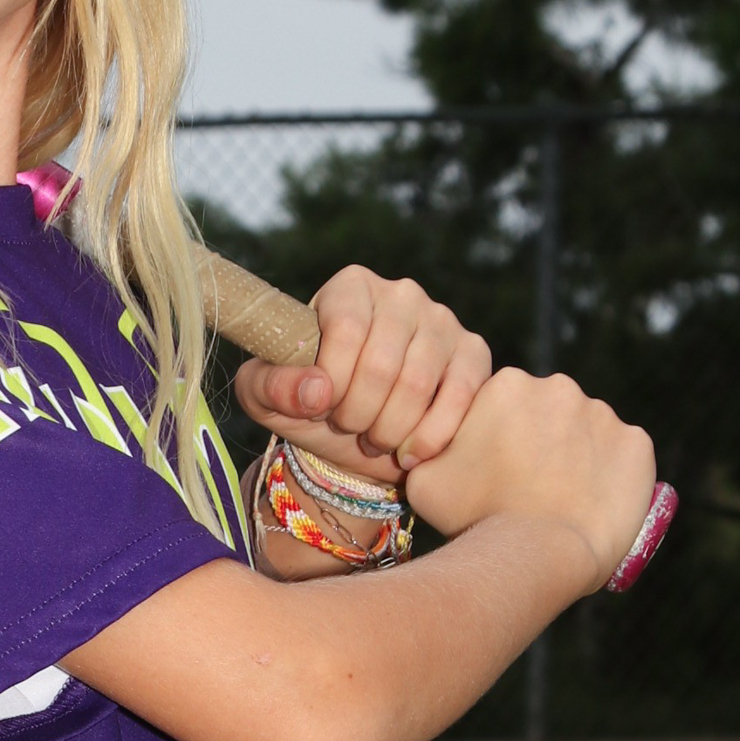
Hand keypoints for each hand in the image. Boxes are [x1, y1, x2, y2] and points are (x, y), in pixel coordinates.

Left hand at [232, 267, 490, 485]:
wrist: (357, 437)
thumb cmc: (309, 405)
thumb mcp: (266, 398)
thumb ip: (269, 386)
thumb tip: (315, 390)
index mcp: (350, 287)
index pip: (345, 328)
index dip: (331, 380)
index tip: (321, 406)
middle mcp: (401, 294)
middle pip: (381, 362)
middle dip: (357, 412)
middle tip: (349, 427)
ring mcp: (443, 322)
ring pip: (417, 384)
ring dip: (388, 428)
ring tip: (374, 438)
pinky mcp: (473, 355)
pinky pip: (459, 397)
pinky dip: (429, 436)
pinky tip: (409, 452)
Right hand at [403, 367, 656, 588]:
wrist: (537, 555)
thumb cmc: (475, 517)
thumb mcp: (424, 479)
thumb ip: (427, 450)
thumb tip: (425, 446)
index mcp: (507, 384)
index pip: (506, 404)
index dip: (500, 437)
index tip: (499, 470)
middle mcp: (559, 387)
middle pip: (549, 412)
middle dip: (541, 440)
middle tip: (529, 485)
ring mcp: (604, 415)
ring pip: (587, 433)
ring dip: (577, 457)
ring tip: (562, 498)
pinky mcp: (639, 444)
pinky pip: (624, 456)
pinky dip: (613, 474)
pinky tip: (593, 501)